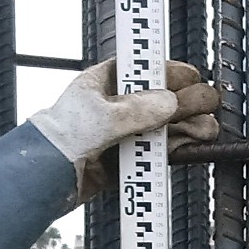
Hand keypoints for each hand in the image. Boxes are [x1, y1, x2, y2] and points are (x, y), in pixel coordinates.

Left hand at [31, 58, 224, 198]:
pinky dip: (181, 146)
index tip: (192, 78)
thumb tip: (170, 102)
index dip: (170, 71)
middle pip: (164, 96)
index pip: (146, 67)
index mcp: (108, 81)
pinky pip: (163, 148)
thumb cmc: (60, 140)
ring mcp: (128, 131)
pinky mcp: (133, 157)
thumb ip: (138, 110)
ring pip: (169, 123)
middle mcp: (120, 104)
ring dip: (189, 124)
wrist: (42, 181)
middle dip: (187, 100)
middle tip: (206, 105)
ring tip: (205, 129)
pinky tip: (195, 143)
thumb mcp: (100, 118)